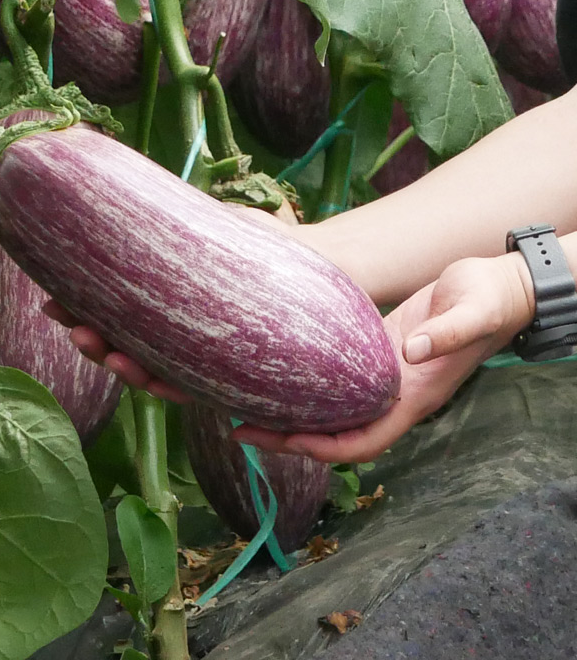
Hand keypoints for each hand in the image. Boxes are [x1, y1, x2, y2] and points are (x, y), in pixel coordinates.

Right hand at [42, 204, 295, 403]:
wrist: (324, 264)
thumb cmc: (265, 245)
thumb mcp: (214, 224)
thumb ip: (177, 218)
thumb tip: (127, 187)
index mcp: (169, 309)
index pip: (118, 317)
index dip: (83, 314)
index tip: (53, 300)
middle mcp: (183, 339)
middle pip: (128, 349)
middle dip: (95, 343)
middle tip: (71, 325)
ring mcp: (208, 359)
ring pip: (156, 374)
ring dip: (124, 368)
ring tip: (104, 351)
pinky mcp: (238, 373)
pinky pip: (200, 388)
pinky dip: (172, 388)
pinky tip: (151, 379)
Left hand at [233, 254, 534, 462]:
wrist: (495, 288)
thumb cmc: (487, 300)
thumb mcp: (473, 312)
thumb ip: (448, 333)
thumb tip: (410, 351)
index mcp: (414, 397)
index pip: (363, 441)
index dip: (325, 447)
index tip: (286, 440)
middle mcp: (392, 396)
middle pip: (335, 434)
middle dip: (289, 437)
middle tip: (241, 429)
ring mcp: (382, 377)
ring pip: (331, 409)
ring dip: (291, 412)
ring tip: (245, 405)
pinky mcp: (374, 352)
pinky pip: (335, 381)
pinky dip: (307, 383)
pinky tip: (277, 371)